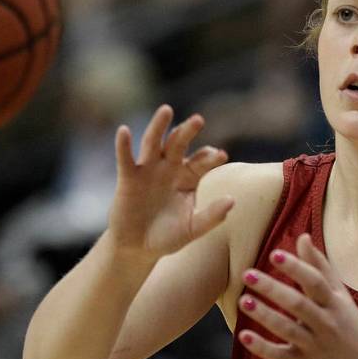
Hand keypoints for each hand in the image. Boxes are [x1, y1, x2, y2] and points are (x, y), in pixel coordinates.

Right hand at [107, 104, 232, 262]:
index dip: (210, 158)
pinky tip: (124, 131)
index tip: (220, 155)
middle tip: (198, 120)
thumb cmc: (167, 237)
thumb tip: (233, 200)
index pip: (201, 162)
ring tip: (166, 110)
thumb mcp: (192, 229)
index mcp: (188, 178)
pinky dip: (123, 145)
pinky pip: (126, 158)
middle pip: (179, 144)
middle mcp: (169, 168)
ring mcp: (148, 170)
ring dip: (159, 126)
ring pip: (153, 143)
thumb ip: (211, 216)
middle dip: (187, 131)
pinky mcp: (128, 178)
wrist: (137, 248)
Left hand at [237, 233, 357, 358]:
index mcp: (333, 302)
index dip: (296, 268)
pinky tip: (244, 336)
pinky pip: (281, 356)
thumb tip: (302, 236)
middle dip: (272, 289)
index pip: (315, 282)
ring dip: (264, 315)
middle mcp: (325, 322)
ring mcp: (314, 343)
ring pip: (287, 329)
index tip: (275, 254)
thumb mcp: (338, 293)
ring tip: (243, 300)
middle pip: (298, 304)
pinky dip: (262, 348)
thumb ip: (319, 265)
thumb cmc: (345, 320)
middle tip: (247, 274)